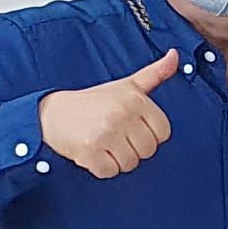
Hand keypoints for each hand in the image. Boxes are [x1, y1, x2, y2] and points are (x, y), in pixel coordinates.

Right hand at [39, 50, 178, 177]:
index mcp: (135, 99)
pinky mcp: (90, 152)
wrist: (52, 113)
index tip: (132, 127)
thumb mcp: (127, 84)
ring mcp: (106, 133)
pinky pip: (110, 172)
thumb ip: (155, 73)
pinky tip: (93, 152)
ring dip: (117, 159)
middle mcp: (123, 115)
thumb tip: (175, 56)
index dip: (148, 134)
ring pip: (130, 164)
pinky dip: (102, 168)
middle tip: (115, 136)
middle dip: (133, 148)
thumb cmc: (93, 102)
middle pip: (148, 151)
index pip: (163, 132)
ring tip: (103, 143)